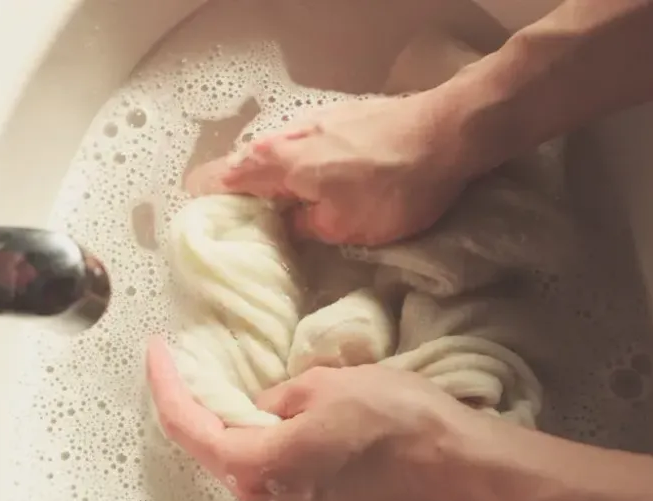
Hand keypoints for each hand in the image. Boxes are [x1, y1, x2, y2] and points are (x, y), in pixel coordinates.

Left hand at [145, 336, 467, 500]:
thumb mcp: (321, 385)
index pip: (190, 427)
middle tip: (175, 364)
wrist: (450, 458)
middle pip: (207, 449)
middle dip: (186, 405)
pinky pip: (269, 466)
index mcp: (263, 461)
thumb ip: (277, 398)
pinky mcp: (319, 499)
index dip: (165, 386)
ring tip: (206, 383)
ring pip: (238, 460)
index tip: (156, 350)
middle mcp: (271, 491)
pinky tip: (256, 411)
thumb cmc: (391, 416)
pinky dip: (252, 437)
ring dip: (218, 423)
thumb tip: (264, 407)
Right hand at [186, 93, 472, 246]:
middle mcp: (285, 137)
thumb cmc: (391, 186)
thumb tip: (288, 226)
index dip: (205, 205)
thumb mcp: (341, 228)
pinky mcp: (340, 118)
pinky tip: (317, 186)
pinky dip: (299, 168)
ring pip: (275, 156)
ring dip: (272, 182)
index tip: (204, 228)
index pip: (217, 180)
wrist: (448, 134)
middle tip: (246, 229)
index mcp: (274, 164)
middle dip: (239, 196)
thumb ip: (303, 228)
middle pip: (243, 167)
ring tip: (283, 212)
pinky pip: (303, 147)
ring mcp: (313, 122)